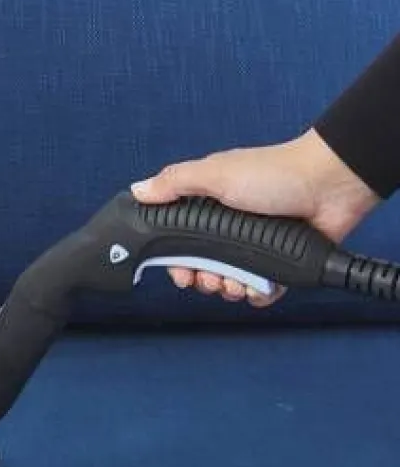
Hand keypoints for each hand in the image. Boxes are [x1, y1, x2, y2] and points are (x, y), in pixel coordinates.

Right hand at [130, 129, 379, 305]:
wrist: (330, 185)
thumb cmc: (273, 173)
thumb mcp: (215, 172)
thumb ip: (175, 182)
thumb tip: (137, 191)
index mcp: (209, 210)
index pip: (179, 244)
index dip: (175, 263)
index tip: (179, 271)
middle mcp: (230, 232)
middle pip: (202, 269)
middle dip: (203, 280)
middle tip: (211, 278)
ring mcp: (255, 249)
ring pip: (230, 284)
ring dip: (229, 290)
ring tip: (237, 283)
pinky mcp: (280, 264)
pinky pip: (262, 290)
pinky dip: (258, 294)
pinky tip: (258, 288)